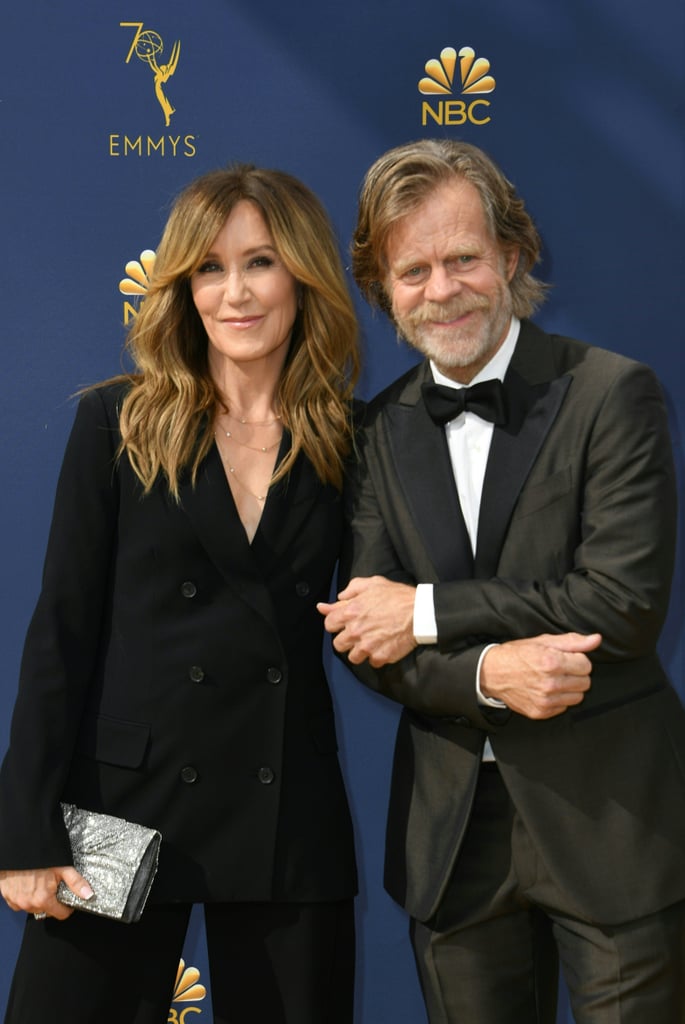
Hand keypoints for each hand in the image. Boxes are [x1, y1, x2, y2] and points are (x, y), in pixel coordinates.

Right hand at [0, 866, 93, 920]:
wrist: (17, 851)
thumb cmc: (38, 858)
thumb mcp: (62, 868)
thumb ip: (76, 882)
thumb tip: (88, 894)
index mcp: (43, 899)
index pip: (61, 915)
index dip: (67, 908)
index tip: (68, 901)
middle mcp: (29, 904)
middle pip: (47, 911)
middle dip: (53, 902)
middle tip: (53, 887)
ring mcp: (17, 902)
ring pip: (34, 908)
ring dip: (38, 901)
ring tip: (41, 885)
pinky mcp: (9, 898)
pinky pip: (20, 904)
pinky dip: (25, 898)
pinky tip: (29, 886)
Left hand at [318, 576, 416, 666]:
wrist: (420, 612)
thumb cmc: (397, 596)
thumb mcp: (372, 584)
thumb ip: (349, 591)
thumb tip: (330, 603)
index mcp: (350, 612)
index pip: (329, 624)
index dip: (336, 624)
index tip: (344, 624)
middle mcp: (355, 631)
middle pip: (338, 645)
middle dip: (346, 640)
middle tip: (358, 634)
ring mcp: (367, 646)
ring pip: (353, 657)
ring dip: (360, 651)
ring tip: (370, 643)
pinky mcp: (380, 657)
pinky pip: (372, 663)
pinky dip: (377, 657)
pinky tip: (383, 647)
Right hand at [480, 632, 601, 719]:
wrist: (492, 673)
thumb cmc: (517, 654)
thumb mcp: (543, 641)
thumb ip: (572, 641)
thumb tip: (596, 640)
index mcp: (552, 662)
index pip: (586, 665)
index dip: (578, 659)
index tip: (566, 658)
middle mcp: (550, 683)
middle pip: (585, 682)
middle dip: (576, 674)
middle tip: (561, 669)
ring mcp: (546, 700)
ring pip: (578, 697)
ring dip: (570, 688)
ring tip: (554, 680)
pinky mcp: (541, 712)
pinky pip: (564, 707)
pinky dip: (559, 699)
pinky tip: (546, 690)